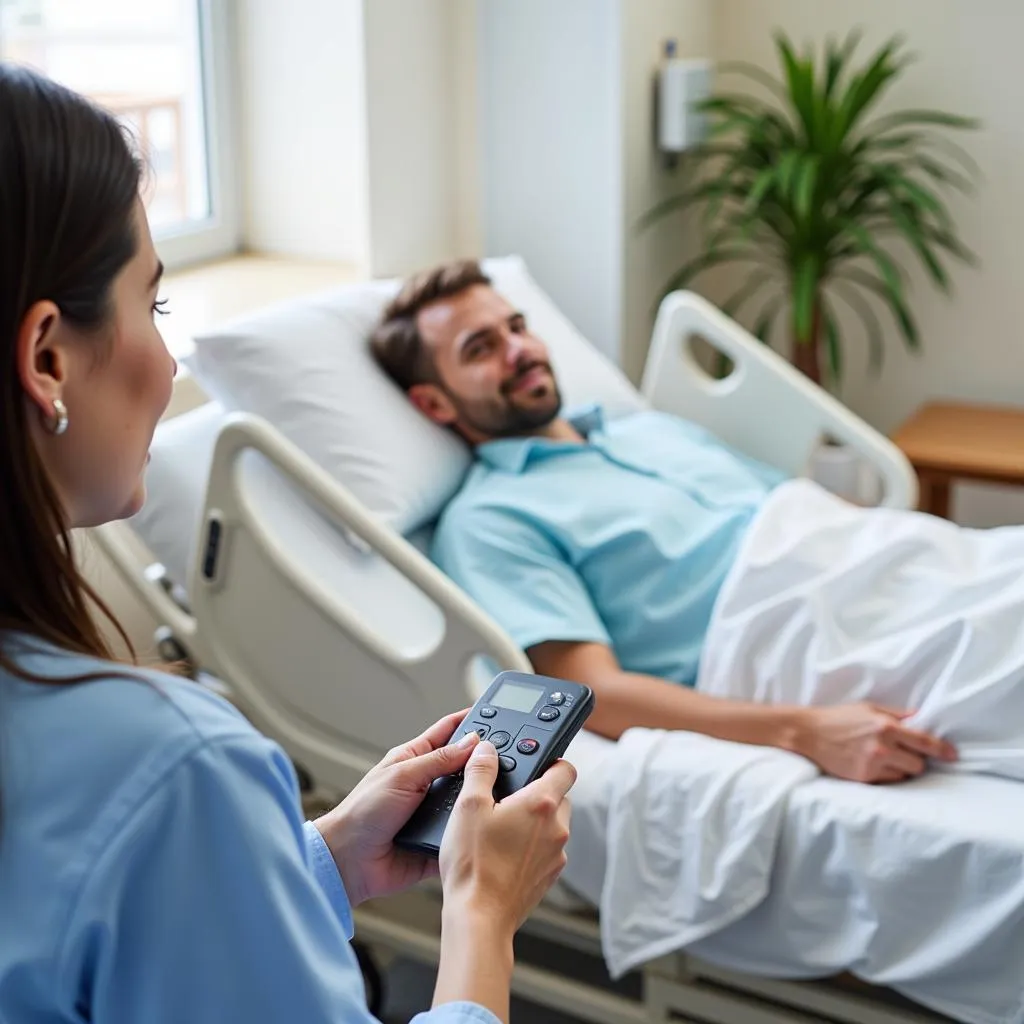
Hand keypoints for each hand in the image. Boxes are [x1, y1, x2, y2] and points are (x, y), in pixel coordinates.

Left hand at [314, 709, 480, 905]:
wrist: (350, 861)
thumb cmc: (362, 813)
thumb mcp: (402, 775)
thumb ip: (438, 759)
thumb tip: (471, 742)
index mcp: (416, 760)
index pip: (448, 732)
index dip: (471, 721)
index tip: (496, 714)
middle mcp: (427, 784)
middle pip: (464, 766)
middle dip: (484, 761)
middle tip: (509, 757)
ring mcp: (435, 812)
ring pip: (469, 800)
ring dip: (480, 798)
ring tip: (498, 794)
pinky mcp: (440, 840)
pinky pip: (464, 833)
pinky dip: (474, 830)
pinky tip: (487, 827)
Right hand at [439, 740, 575, 933]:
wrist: (479, 917)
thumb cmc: (474, 865)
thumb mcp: (468, 806)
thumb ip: (481, 771)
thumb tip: (487, 750)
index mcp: (541, 803)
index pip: (565, 768)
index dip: (551, 761)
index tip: (534, 763)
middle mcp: (556, 828)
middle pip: (559, 797)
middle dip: (537, 793)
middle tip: (507, 798)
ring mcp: (556, 855)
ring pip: (552, 825)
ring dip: (534, 822)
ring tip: (501, 829)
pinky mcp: (548, 877)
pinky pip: (546, 851)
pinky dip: (531, 847)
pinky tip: (503, 853)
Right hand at [795, 703, 957, 782]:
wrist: (809, 733)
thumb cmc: (839, 717)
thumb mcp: (868, 708)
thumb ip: (897, 714)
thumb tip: (921, 718)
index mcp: (886, 726)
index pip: (924, 742)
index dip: (942, 750)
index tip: (953, 755)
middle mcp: (883, 747)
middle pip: (919, 764)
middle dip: (915, 759)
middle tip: (903, 752)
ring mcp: (873, 764)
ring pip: (905, 775)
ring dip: (901, 768)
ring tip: (886, 758)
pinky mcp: (864, 778)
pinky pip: (889, 782)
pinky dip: (887, 775)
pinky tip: (874, 764)